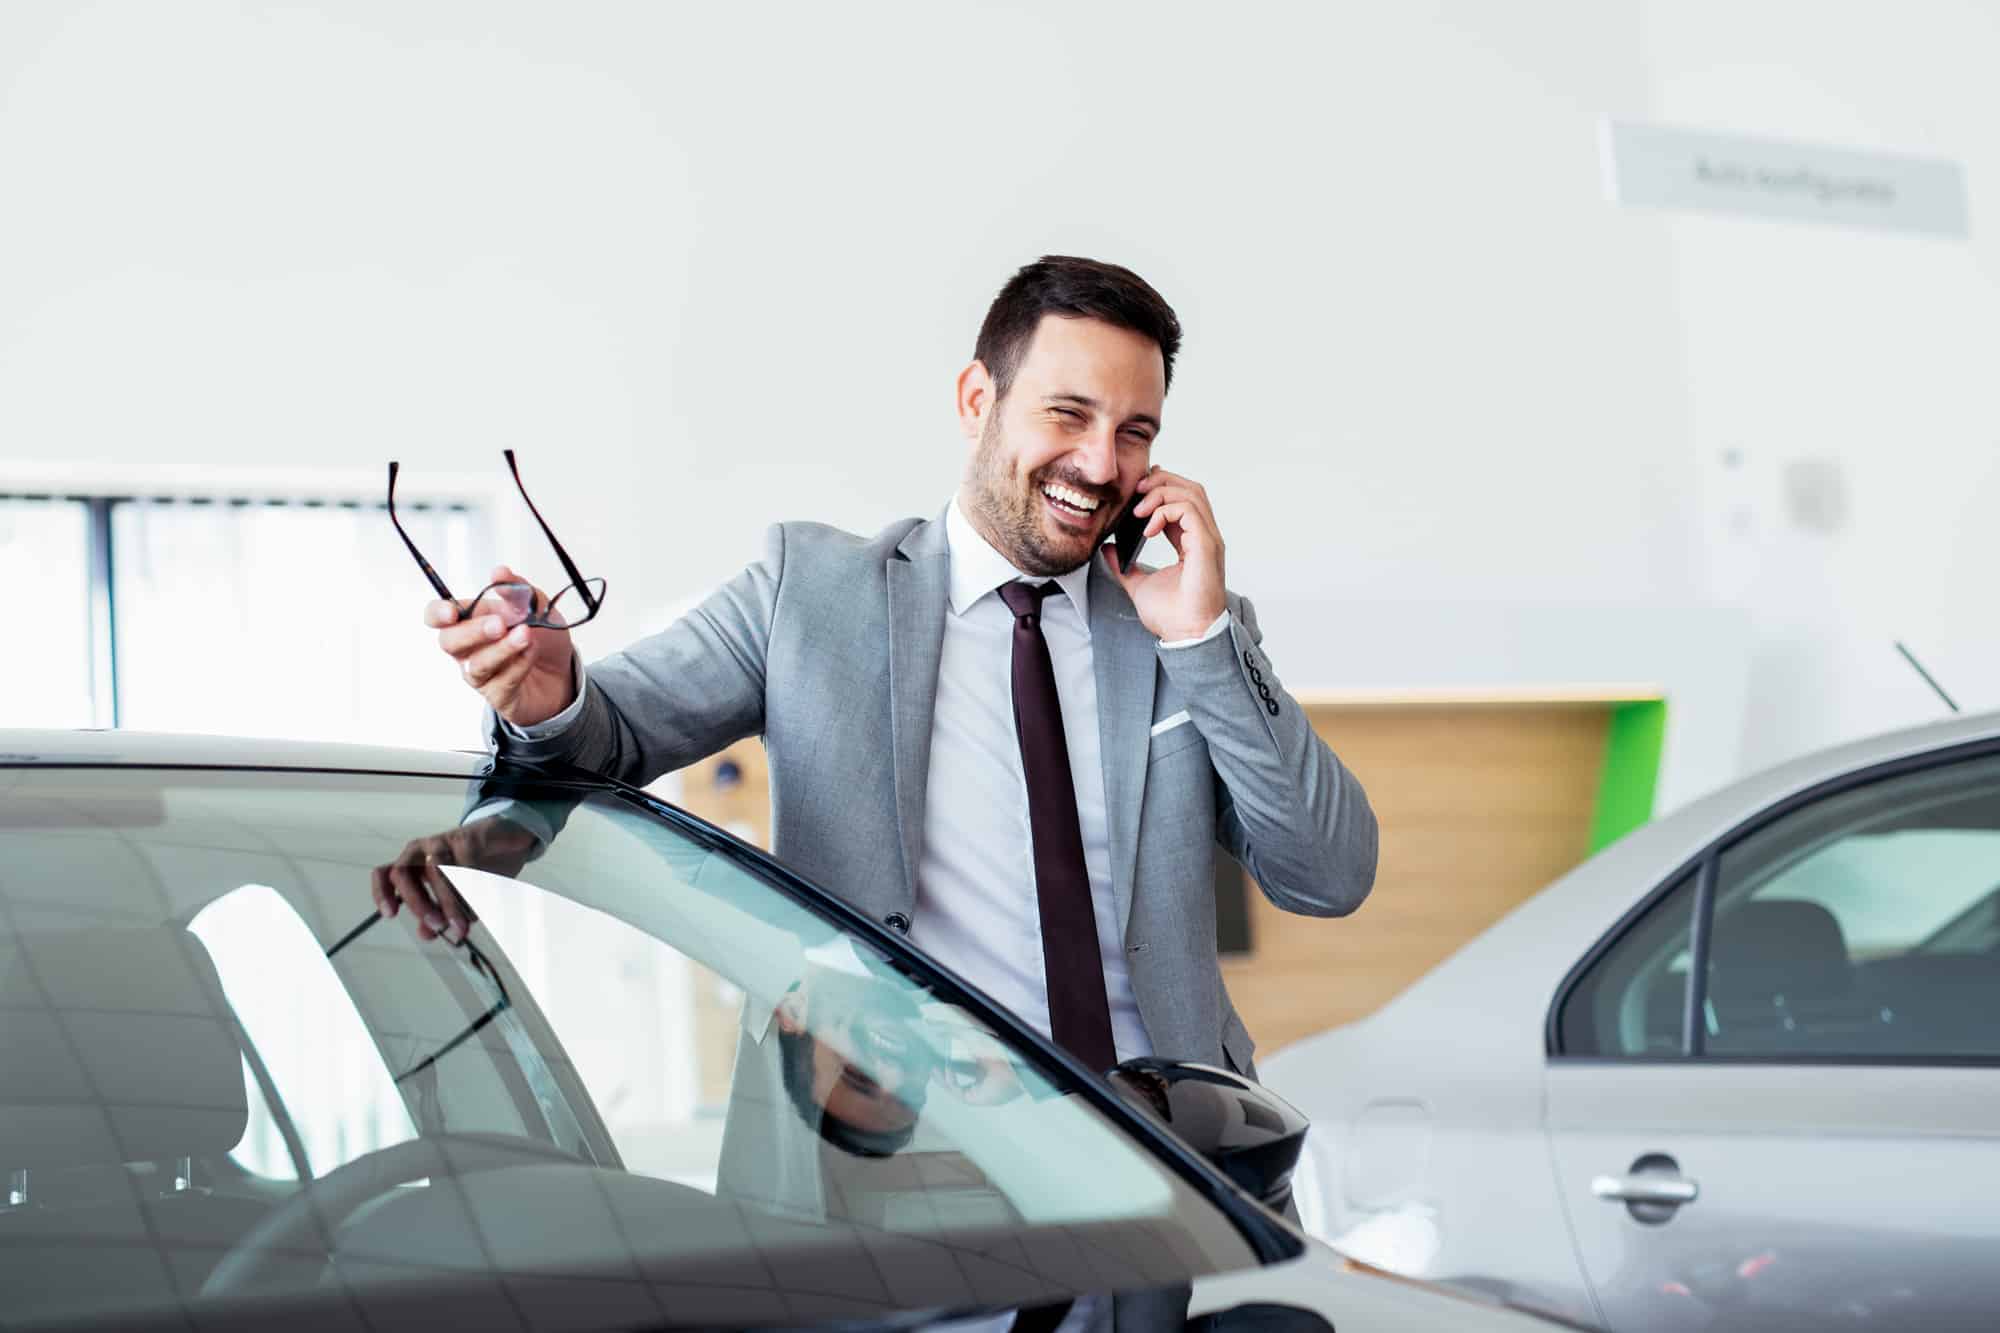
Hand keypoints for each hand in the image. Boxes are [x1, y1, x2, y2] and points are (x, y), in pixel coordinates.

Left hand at [369, 815, 540, 942]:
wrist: (506, 837)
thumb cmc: (476, 867)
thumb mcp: (454, 897)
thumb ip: (439, 914)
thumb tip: (427, 934)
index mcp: (411, 866)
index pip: (383, 875)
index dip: (381, 894)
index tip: (390, 915)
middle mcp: (419, 851)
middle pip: (402, 874)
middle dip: (417, 903)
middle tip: (438, 925)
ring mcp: (442, 841)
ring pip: (436, 870)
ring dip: (449, 900)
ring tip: (464, 924)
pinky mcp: (467, 836)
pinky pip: (466, 863)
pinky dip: (473, 887)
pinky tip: (483, 902)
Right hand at [426, 564, 577, 726]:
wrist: (563, 670)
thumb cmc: (540, 635)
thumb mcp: (536, 605)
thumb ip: (516, 589)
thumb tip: (499, 572)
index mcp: (469, 621)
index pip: (437, 617)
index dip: (437, 614)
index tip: (451, 611)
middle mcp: (468, 650)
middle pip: (450, 643)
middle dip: (474, 632)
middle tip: (500, 623)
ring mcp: (481, 675)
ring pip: (476, 666)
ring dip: (502, 649)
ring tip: (526, 635)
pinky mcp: (499, 696)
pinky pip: (503, 682)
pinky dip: (520, 664)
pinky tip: (533, 651)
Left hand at [1103, 466, 1226, 640]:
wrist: (1185, 635)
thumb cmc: (1171, 616)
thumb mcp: (1138, 584)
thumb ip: (1123, 566)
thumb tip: (1108, 549)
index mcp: (1193, 543)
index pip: (1183, 501)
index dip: (1161, 488)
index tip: (1136, 492)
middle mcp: (1204, 537)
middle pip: (1191, 489)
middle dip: (1161, 482)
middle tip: (1136, 490)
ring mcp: (1208, 540)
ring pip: (1191, 493)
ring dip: (1161, 493)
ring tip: (1138, 510)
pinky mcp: (1207, 545)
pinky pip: (1188, 511)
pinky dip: (1165, 511)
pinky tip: (1147, 528)